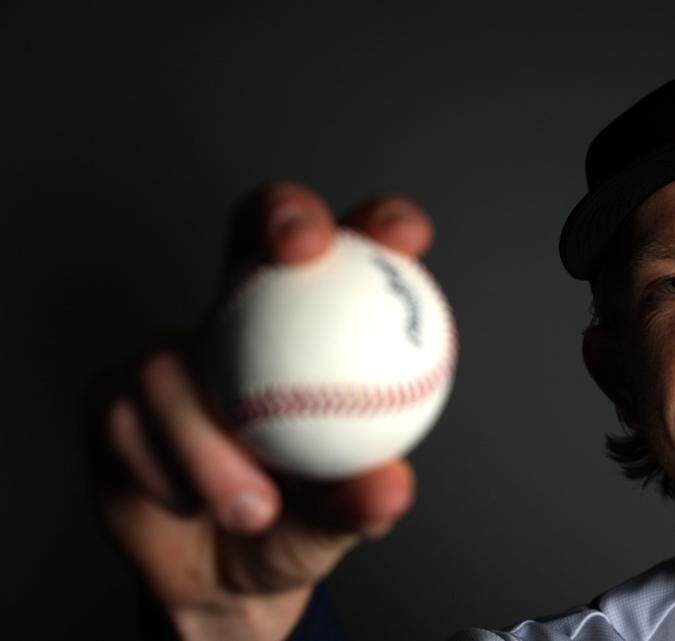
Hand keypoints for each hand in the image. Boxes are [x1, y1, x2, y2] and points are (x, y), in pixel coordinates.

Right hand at [86, 183, 433, 640]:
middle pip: (255, 230)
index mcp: (319, 333)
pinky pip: (126, 415)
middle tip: (301, 252)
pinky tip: (189, 502)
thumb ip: (360, 501)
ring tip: (252, 508)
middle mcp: (246, 323)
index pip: (356, 255)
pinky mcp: (115, 394)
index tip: (401, 239)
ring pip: (172, 356)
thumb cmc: (298, 526)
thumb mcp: (340, 520)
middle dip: (281, 213)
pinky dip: (165, 469)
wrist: (222, 578)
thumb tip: (388, 487)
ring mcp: (176, 353)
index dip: (380, 222)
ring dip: (207, 439)